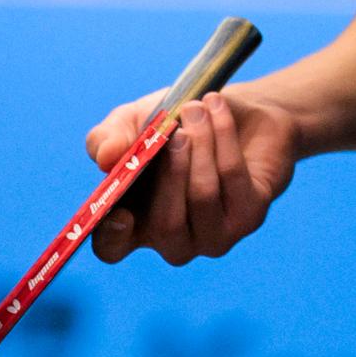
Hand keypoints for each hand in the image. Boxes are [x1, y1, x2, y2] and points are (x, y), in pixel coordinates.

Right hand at [83, 86, 299, 265]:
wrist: (239, 111)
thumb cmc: (177, 124)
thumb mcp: (134, 121)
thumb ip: (108, 138)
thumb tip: (105, 158)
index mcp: (137, 223)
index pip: (113, 248)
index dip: (113, 237)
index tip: (121, 213)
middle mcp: (175, 240)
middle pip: (166, 224)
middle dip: (171, 171)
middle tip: (176, 131)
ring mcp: (215, 235)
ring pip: (202, 195)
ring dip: (200, 144)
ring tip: (197, 108)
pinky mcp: (250, 217)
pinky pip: (232, 176)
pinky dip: (223, 135)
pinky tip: (217, 109)